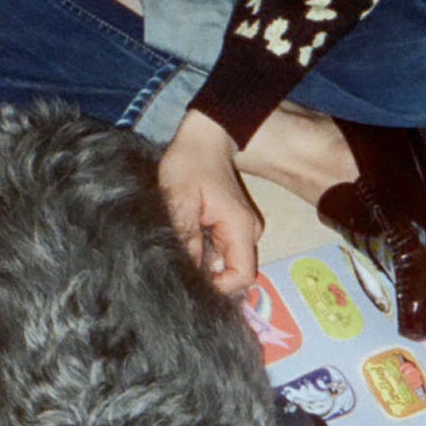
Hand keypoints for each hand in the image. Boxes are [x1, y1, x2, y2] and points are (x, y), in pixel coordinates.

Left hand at [159, 110, 263, 294]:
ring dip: (201, 261)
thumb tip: (184, 274)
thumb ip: (185, 238)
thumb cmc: (190, 163)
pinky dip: (202, 250)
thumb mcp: (180, 200)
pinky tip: (186, 236)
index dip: (217, 287)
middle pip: (232, 272)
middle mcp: (248, 232)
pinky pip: (219, 249)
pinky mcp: (231, 225)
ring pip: (224, 262)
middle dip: (205, 274)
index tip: (188, 280)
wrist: (204, 137)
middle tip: (177, 261)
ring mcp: (241, 229)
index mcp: (240, 227)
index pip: (241, 276)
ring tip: (180, 244)